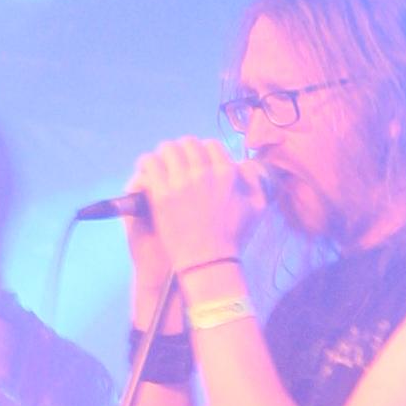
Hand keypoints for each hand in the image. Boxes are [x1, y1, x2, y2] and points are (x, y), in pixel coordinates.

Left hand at [129, 135, 261, 292]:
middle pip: (188, 143)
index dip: (203, 151)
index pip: (211, 145)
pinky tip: (148, 171)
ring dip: (164, 154)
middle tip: (178, 162)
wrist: (208, 262)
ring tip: (161, 164)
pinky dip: (147, 163)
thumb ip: (254, 179)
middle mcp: (203, 173)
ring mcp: (181, 183)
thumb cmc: (234, 237)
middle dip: (183, 151)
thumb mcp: (257, 207)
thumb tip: (243, 162)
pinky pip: (149, 162)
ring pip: (167, 148)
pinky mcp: (161, 194)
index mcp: (226, 173)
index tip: (197, 162)